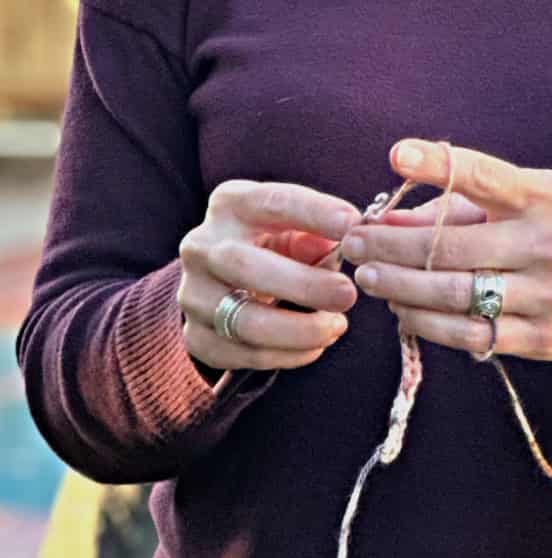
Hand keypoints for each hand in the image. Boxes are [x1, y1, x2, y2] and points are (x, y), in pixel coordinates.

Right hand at [177, 179, 359, 374]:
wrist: (224, 287)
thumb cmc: (275, 251)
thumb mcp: (295, 231)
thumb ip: (319, 235)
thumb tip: (348, 240)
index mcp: (231, 206)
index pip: (270, 202)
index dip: (313, 211)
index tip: (352, 223)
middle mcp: (202, 247)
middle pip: (243, 264)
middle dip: (303, 284)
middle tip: (348, 294)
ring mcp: (193, 294)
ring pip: (245, 321)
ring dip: (301, 330)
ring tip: (337, 326)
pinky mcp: (197, 336)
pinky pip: (246, 354)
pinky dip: (290, 355)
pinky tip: (316, 345)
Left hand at [338, 139, 551, 361]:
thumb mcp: (535, 200)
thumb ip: (466, 206)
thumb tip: (390, 222)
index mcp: (544, 199)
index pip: (485, 176)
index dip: (439, 164)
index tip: (396, 156)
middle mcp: (548, 246)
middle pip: (451, 249)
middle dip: (391, 249)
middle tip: (353, 245)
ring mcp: (548, 297)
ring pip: (455, 297)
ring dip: (401, 290)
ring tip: (370, 281)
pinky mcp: (545, 339)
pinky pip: (472, 336)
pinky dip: (430, 326)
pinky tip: (405, 314)